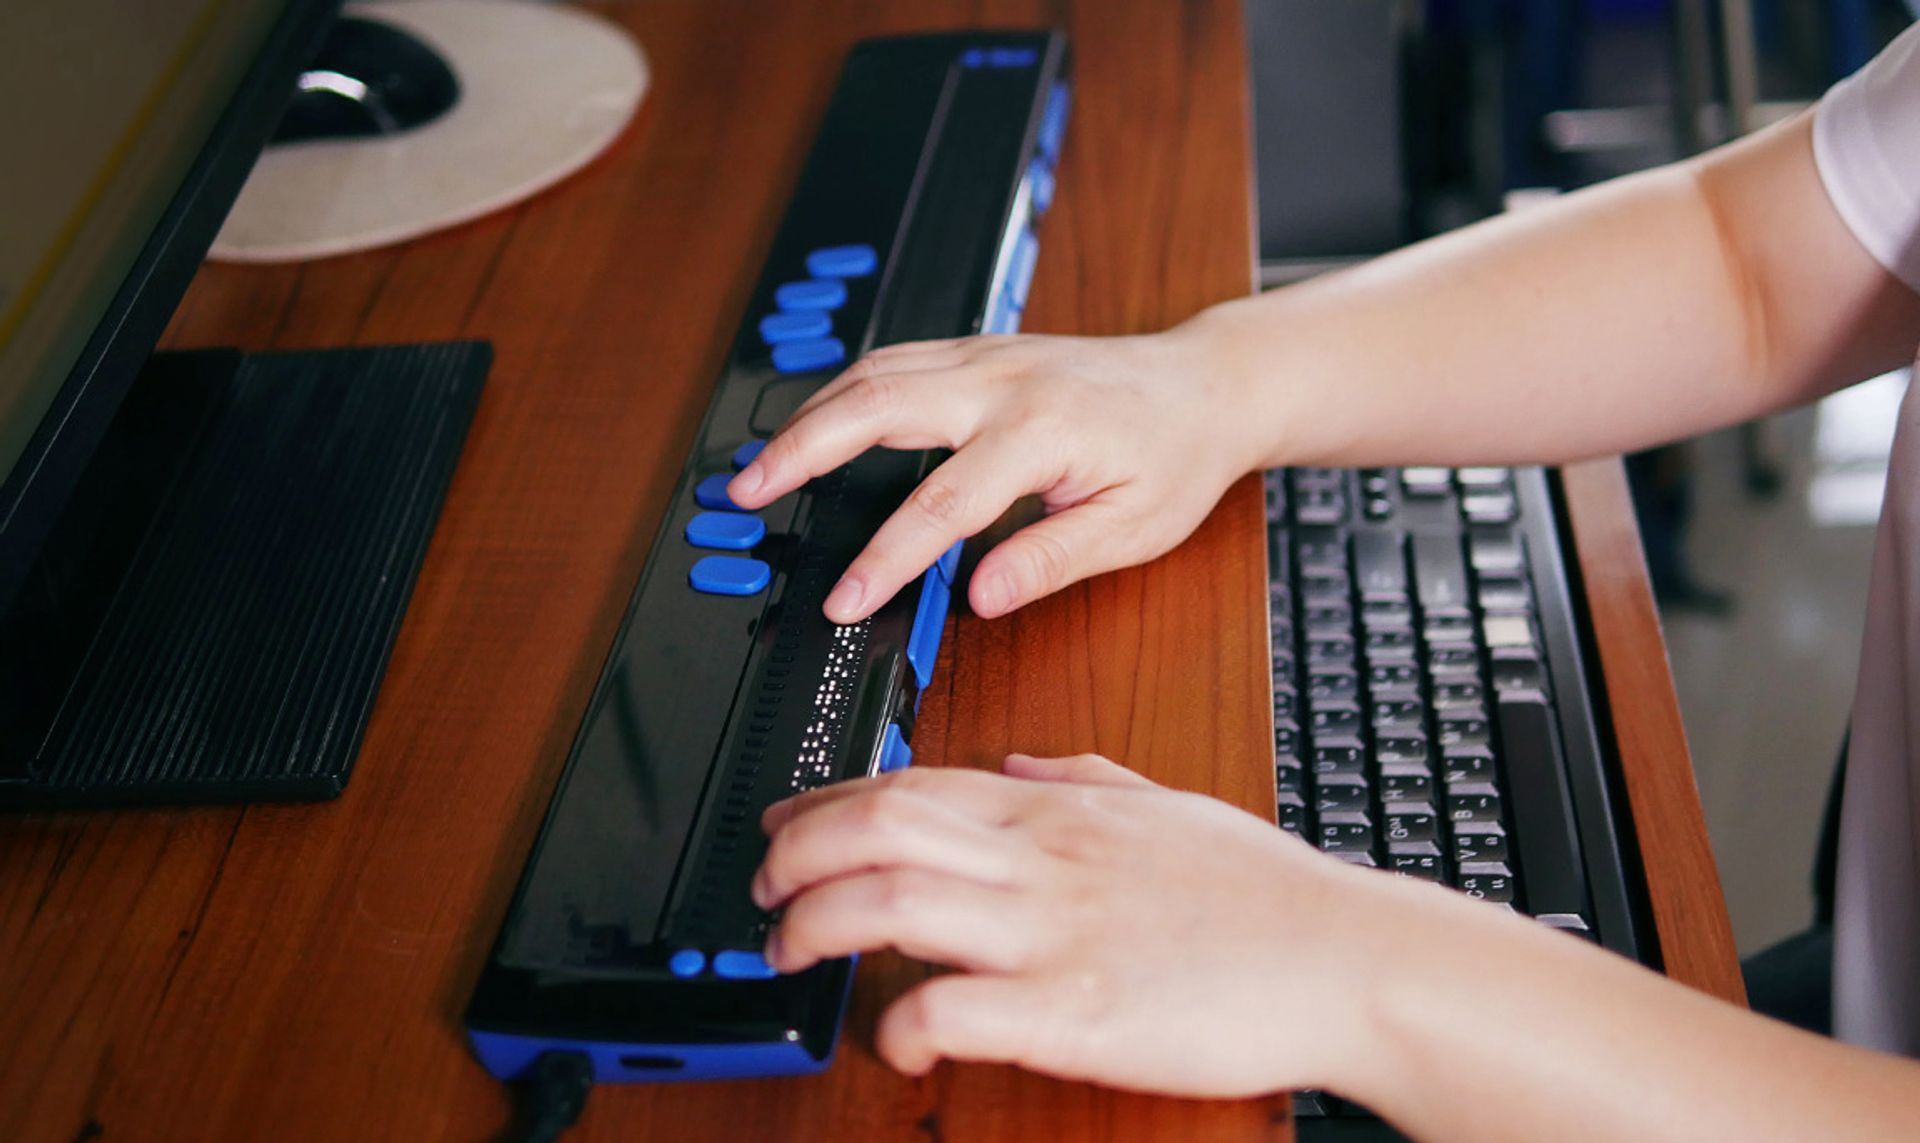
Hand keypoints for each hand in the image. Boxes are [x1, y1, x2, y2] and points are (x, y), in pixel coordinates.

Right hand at [726, 329, 1263, 623]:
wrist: (1204, 384)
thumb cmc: (1174, 457)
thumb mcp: (1131, 528)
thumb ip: (1050, 560)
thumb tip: (980, 597)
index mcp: (1041, 432)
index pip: (940, 504)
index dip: (884, 559)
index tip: (843, 599)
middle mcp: (1002, 382)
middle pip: (876, 406)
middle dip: (802, 451)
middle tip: (747, 494)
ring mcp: (986, 356)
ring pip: (874, 372)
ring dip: (809, 415)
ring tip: (761, 464)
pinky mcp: (979, 350)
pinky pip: (894, 360)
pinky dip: (842, 390)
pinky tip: (816, 421)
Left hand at [751, 754, 1408, 1096]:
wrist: (1343, 957)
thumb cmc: (1262, 893)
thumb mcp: (1165, 805)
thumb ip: (1081, 777)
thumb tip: (1013, 763)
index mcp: (1058, 812)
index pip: (910, 784)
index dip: (826, 803)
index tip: (783, 826)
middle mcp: (1043, 861)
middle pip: (880, 828)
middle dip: (795, 853)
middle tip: (762, 889)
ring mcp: (1055, 933)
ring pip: (894, 902)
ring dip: (817, 926)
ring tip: (790, 952)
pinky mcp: (1075, 1012)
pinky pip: (954, 1009)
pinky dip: (901, 1024)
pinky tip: (892, 1039)